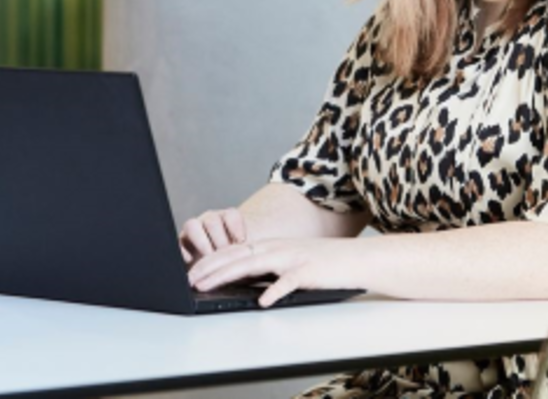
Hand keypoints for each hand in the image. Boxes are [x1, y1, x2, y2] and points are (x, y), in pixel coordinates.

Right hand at [178, 207, 247, 262]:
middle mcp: (210, 222)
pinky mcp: (183, 244)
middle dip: (218, 238)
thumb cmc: (239, 260)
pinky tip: (190, 260)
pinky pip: (178, 241)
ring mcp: (195, 231)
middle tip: (225, 253)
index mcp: (227, 220)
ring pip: (192, 225)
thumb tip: (259, 254)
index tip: (241, 240)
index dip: (235, 226)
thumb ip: (251, 252)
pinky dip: (183, 249)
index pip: (230, 214)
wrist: (225, 266)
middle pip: (211, 220)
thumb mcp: (247, 255)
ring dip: (201, 242)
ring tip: (209, 256)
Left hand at [187, 237, 356, 307]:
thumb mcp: (289, 260)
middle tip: (190, 279)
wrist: (356, 258)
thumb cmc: (323, 262)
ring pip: (254, 264)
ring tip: (208, 285)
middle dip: (210, 267)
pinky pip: (290, 282)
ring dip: (228, 275)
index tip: (192, 271)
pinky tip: (262, 301)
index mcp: (272, 247)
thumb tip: (244, 280)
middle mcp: (278, 249)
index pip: (234, 251)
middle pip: (237, 256)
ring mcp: (293, 258)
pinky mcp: (309, 272)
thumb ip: (268, 267)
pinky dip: (275, 290)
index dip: (211, 260)